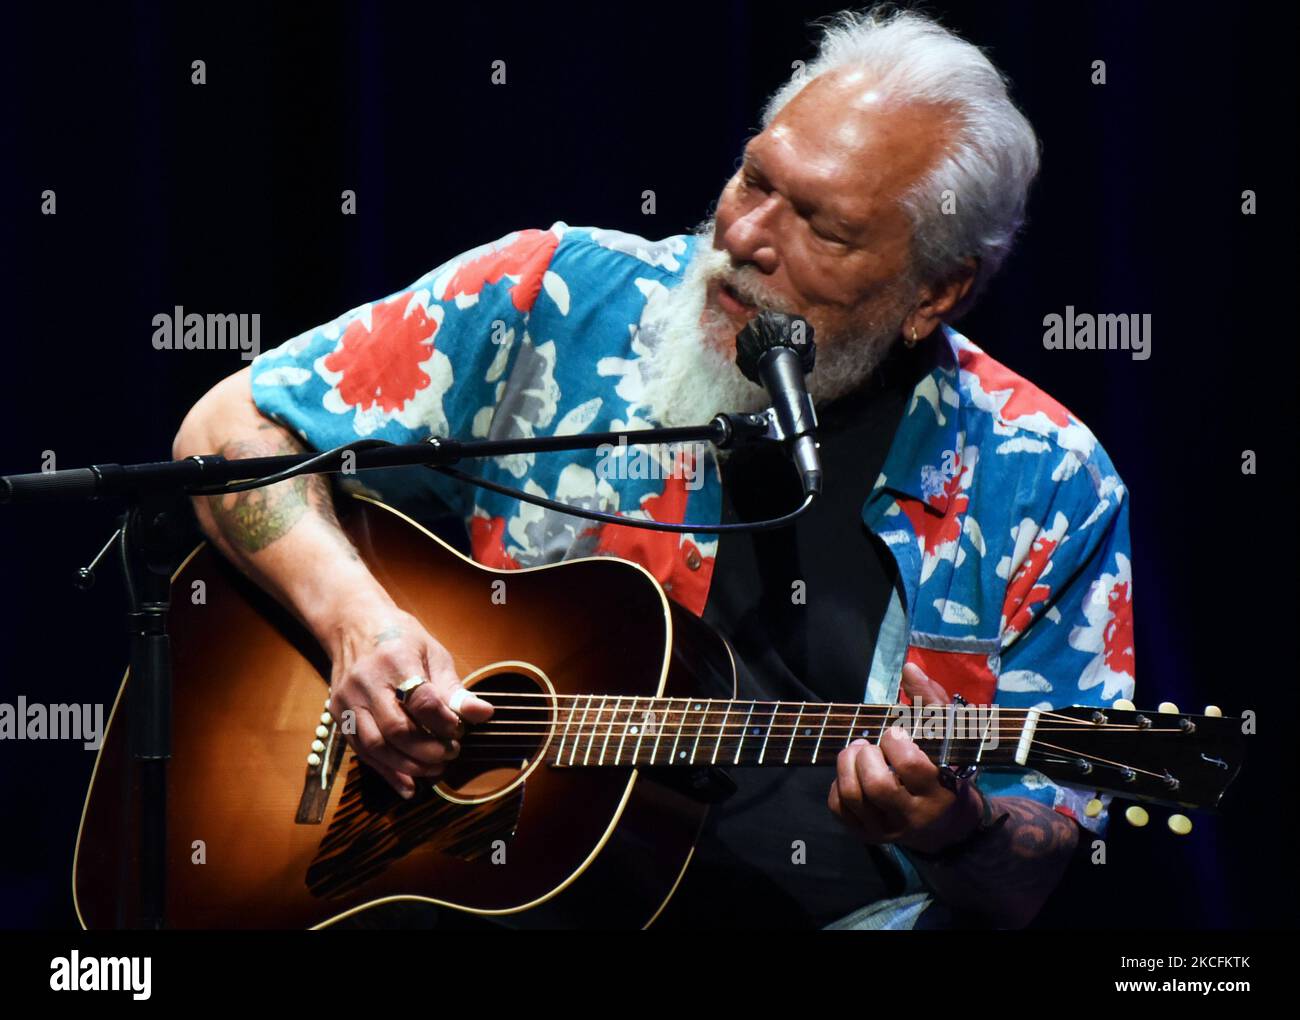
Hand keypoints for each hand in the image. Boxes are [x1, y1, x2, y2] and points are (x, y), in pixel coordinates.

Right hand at [326, 606, 493, 797]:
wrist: (353, 624)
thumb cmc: (400, 637)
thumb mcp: (433, 653)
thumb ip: (454, 689)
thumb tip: (483, 714)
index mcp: (395, 660)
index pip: (421, 701)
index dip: (444, 723)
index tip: (459, 729)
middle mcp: (366, 682)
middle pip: (397, 729)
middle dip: (428, 749)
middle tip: (451, 752)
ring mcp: (347, 701)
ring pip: (376, 746)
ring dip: (408, 765)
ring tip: (435, 768)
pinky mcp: (337, 716)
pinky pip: (361, 752)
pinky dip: (386, 772)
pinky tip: (408, 785)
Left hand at [827, 662, 981, 853]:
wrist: (948, 825)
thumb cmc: (945, 767)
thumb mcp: (948, 736)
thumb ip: (931, 700)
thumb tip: (908, 668)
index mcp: (939, 789)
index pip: (911, 766)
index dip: (895, 742)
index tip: (894, 733)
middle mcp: (914, 815)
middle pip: (877, 786)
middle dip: (865, 756)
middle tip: (869, 744)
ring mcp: (889, 829)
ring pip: (854, 797)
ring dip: (846, 766)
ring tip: (855, 753)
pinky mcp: (868, 835)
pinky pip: (840, 809)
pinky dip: (837, 786)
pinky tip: (851, 775)